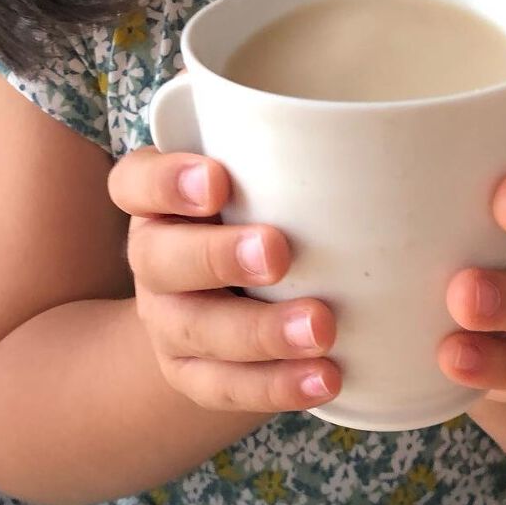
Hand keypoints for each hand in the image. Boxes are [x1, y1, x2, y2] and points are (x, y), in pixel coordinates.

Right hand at [107, 147, 340, 412]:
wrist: (236, 311)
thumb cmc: (270, 220)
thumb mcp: (270, 186)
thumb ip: (294, 162)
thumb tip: (369, 118)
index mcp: (160, 202)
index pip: (136, 182)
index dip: (166, 181)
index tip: (218, 180)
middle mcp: (154, 258)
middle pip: (159, 258)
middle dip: (218, 256)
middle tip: (277, 251)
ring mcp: (168, 321)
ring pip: (195, 329)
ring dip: (259, 331)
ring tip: (321, 329)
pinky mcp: (192, 375)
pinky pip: (225, 387)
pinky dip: (276, 385)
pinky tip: (326, 377)